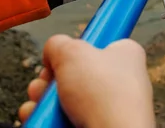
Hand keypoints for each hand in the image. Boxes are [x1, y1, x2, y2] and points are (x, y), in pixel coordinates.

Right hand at [18, 35, 154, 127]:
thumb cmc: (103, 94)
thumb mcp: (73, 51)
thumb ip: (58, 44)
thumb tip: (52, 52)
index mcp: (126, 56)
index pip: (100, 44)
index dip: (76, 48)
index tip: (63, 55)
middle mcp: (121, 81)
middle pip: (74, 74)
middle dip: (50, 80)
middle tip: (44, 84)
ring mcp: (109, 109)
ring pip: (65, 100)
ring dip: (43, 102)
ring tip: (38, 104)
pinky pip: (65, 121)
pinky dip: (48, 120)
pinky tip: (38, 118)